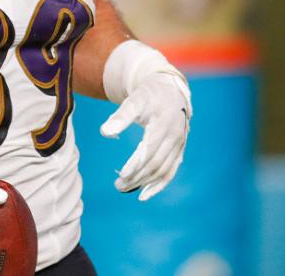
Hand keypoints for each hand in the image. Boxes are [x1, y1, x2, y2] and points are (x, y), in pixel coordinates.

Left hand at [101, 71, 191, 200]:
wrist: (169, 90)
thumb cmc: (148, 95)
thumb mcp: (134, 100)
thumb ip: (120, 116)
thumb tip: (104, 133)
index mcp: (164, 124)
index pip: (149, 151)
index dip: (136, 165)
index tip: (121, 175)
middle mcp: (175, 137)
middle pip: (156, 164)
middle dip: (137, 177)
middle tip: (118, 186)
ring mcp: (180, 145)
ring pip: (164, 170)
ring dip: (145, 183)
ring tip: (125, 189)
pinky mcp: (180, 150)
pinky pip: (171, 171)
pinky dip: (159, 185)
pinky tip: (145, 194)